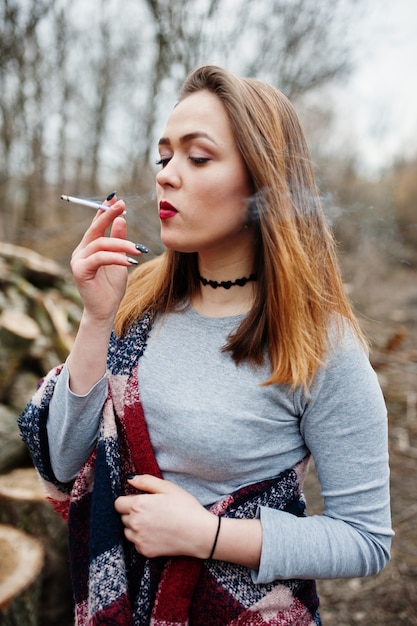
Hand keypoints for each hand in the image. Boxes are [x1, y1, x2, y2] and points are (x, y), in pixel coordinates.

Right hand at [70, 197, 140, 322]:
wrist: (105, 311)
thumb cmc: (111, 288)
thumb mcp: (119, 260)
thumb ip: (118, 241)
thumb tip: (121, 219)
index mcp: (89, 248)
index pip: (96, 225)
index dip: (105, 211)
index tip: (117, 198)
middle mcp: (80, 252)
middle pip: (94, 229)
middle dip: (108, 214)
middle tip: (122, 205)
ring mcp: (78, 261)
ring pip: (101, 244)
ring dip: (121, 244)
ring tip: (138, 249)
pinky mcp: (80, 271)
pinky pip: (100, 258)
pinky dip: (116, 257)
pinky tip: (130, 261)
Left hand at [114, 474, 216, 558]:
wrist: (199, 533)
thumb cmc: (185, 507)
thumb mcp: (168, 487)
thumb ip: (145, 481)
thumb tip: (129, 479)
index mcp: (138, 504)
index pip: (118, 503)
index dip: (127, 500)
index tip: (140, 501)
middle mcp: (134, 522)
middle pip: (122, 517)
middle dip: (132, 513)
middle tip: (151, 511)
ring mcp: (138, 539)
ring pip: (127, 531)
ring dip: (135, 527)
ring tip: (154, 523)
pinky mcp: (144, 551)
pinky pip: (136, 543)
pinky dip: (142, 539)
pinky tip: (158, 534)